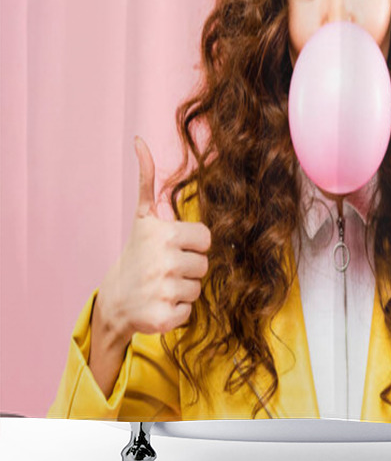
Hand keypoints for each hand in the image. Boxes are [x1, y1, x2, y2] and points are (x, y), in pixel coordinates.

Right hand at [97, 137, 211, 341]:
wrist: (115, 299)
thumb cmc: (137, 253)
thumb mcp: (143, 217)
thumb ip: (147, 180)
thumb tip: (140, 140)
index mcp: (163, 236)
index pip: (206, 239)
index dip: (193, 244)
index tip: (173, 247)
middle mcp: (162, 263)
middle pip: (204, 265)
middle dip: (189, 268)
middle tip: (166, 269)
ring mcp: (161, 292)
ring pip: (199, 289)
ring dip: (184, 290)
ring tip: (162, 286)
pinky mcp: (162, 319)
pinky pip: (190, 312)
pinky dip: (178, 311)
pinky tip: (159, 304)